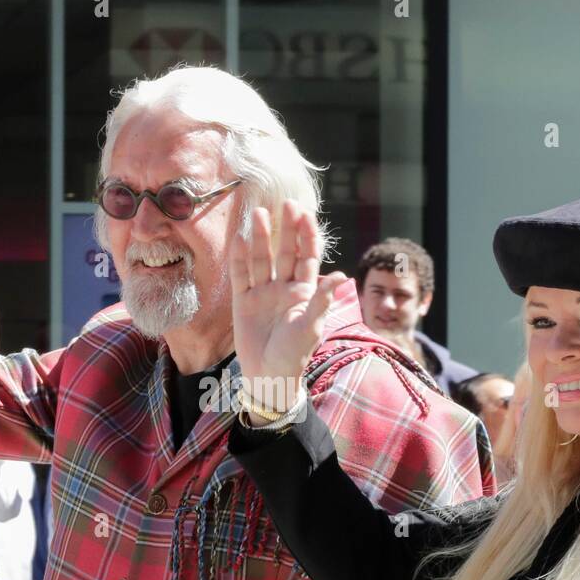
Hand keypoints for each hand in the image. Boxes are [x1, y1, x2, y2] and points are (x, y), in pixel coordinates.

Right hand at [231, 202, 347, 420]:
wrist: (268, 376)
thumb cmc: (294, 355)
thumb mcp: (310, 327)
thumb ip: (321, 300)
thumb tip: (339, 275)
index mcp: (304, 292)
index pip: (307, 257)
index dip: (307, 236)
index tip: (306, 214)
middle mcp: (284, 287)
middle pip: (285, 252)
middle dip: (286, 228)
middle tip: (286, 204)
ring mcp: (263, 292)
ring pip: (262, 259)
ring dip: (262, 238)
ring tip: (259, 214)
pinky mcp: (243, 300)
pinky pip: (241, 274)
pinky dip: (240, 257)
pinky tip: (240, 238)